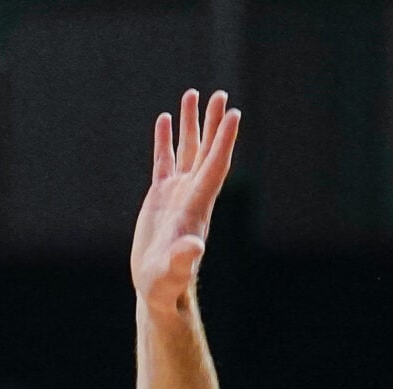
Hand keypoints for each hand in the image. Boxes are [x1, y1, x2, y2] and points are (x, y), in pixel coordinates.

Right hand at [130, 90, 240, 317]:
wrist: (158, 289)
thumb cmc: (166, 284)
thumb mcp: (172, 272)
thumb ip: (183, 259)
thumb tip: (193, 246)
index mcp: (196, 206)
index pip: (215, 166)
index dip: (224, 140)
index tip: (233, 113)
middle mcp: (191, 194)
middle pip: (206, 151)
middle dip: (213, 124)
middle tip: (220, 95)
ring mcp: (176, 194)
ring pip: (187, 151)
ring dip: (191, 124)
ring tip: (193, 95)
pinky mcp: (160, 197)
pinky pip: (165, 161)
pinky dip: (165, 140)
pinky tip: (165, 120)